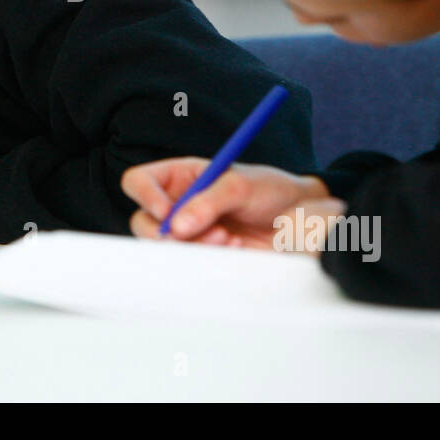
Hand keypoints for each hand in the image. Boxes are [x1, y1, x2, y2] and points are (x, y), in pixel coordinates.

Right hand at [121, 157, 343, 251]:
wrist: (300, 219)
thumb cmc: (269, 190)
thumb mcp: (240, 185)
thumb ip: (207, 202)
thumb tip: (176, 226)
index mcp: (180, 177)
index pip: (139, 182)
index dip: (144, 196)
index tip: (164, 211)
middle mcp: (177, 205)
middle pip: (142, 221)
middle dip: (163, 232)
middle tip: (187, 235)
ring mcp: (189, 232)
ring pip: (165, 247)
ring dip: (193, 245)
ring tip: (226, 236)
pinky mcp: (203, 254)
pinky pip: (190, 263)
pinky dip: (209, 257)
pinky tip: (235, 246)